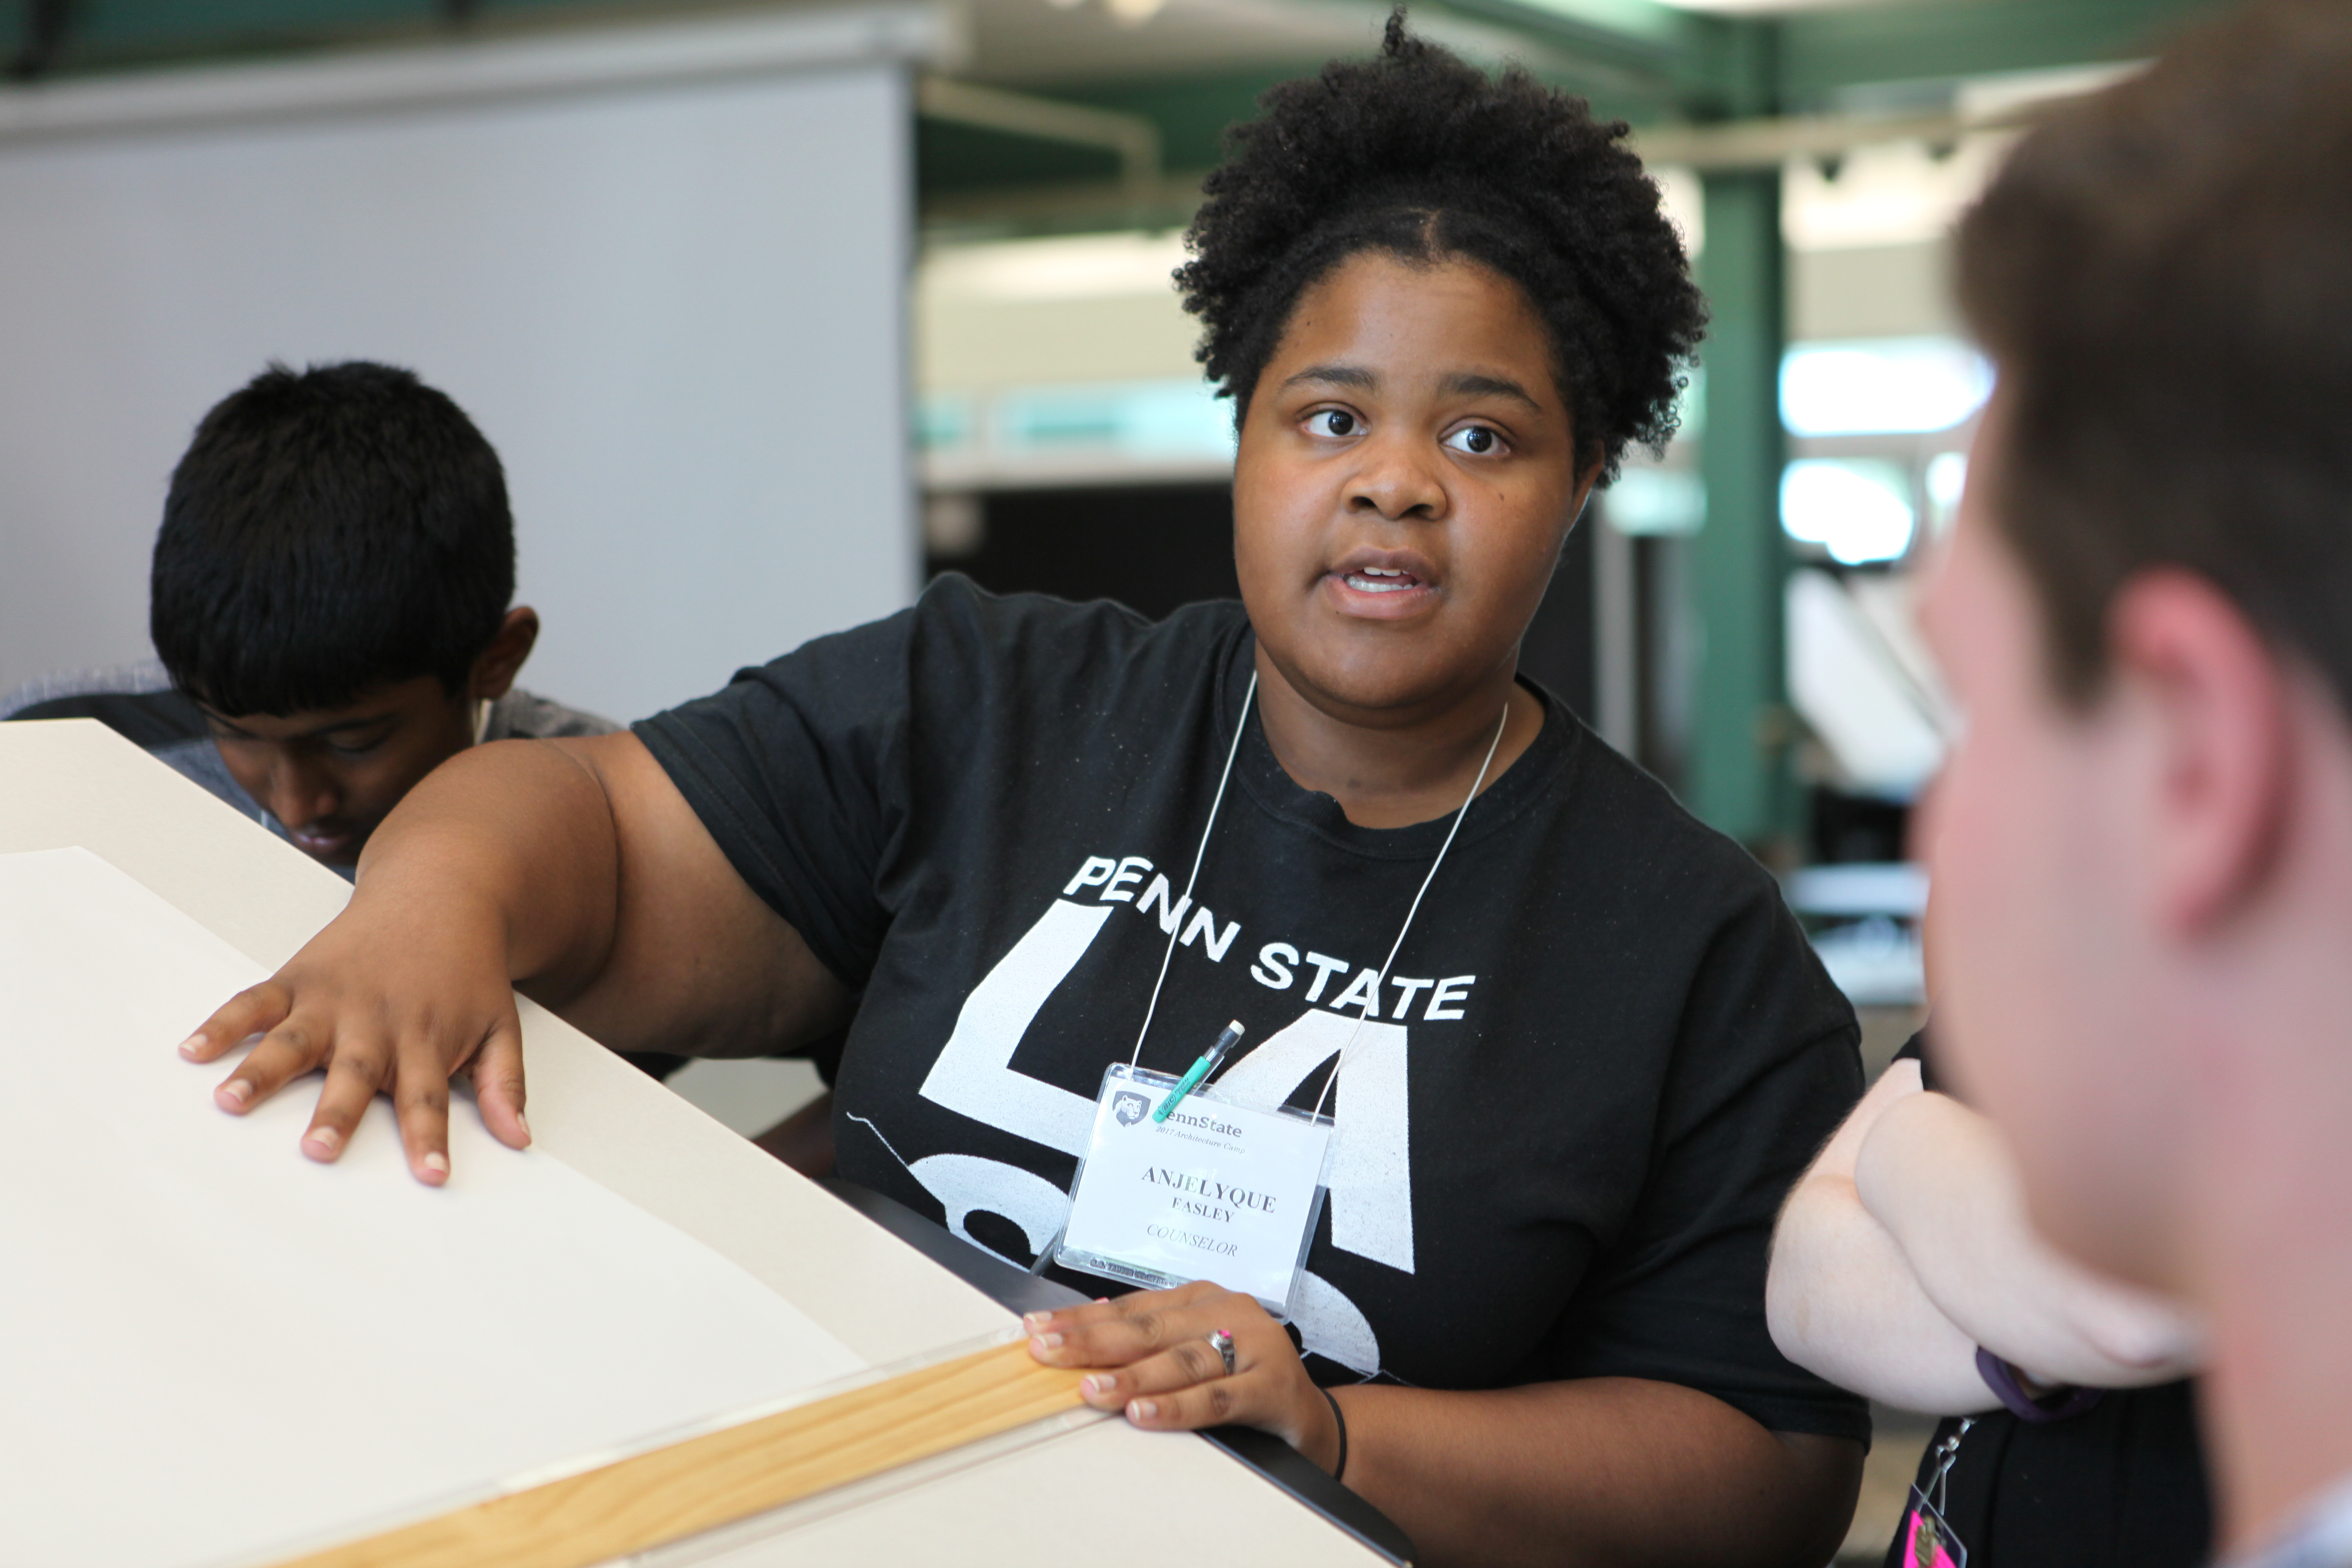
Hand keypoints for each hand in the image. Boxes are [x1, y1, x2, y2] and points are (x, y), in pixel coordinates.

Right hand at [176, 882, 529, 1184]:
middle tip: (318, 1148)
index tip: (431, 1176)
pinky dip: (223, 1023)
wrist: (444, 892)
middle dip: (337, 1112)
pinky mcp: (300, 976)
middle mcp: (376, 1023)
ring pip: (293, 1039)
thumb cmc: (468, 970)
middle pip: (356, 1074)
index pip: (428, 1099)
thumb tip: (520, 1139)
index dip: (429, 1139)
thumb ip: (505, 1083)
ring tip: (230, 1101)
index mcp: (426, 1040)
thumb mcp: (501, 1024)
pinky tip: (193, 1048)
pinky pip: (255, 1000)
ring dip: (261, 1071)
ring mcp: (333, 999)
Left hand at [1023, 1282, 1341, 1472]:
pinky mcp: (1272, 1386)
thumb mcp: (1197, 1351)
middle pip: (1150, 1328)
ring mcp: (1253, 1346)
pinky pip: (1216, 1396)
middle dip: (1093, 1340)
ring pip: (1181, 1360)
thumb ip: (1152, 1339)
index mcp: (1202, 1299)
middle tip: (1048, 1351)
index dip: (1082, 1318)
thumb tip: (1088, 1327)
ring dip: (1131, 1376)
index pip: (1131, 1307)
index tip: (1039, 1328)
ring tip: (1091, 1388)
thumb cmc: (1246, 1381)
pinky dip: (1176, 1405)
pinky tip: (1143, 1412)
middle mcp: (1227, 1312)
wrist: (1311, 1419)